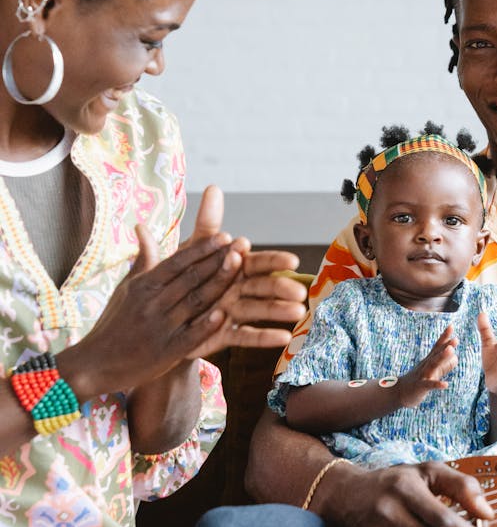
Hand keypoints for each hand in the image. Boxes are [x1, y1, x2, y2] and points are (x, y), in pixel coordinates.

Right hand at [66, 201, 242, 397]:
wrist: (94, 364)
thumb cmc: (113, 322)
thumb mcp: (126, 288)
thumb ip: (142, 260)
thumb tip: (141, 227)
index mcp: (143, 286)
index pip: (177, 262)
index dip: (202, 249)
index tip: (224, 236)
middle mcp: (152, 303)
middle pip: (191, 278)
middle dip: (218, 260)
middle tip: (242, 246)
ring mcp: (159, 328)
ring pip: (195, 302)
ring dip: (219, 284)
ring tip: (240, 268)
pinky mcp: (165, 352)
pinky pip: (190, 335)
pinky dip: (206, 325)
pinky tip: (224, 314)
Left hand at [186, 187, 307, 355]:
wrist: (166, 313)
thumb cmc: (185, 275)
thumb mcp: (194, 249)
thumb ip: (207, 223)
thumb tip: (213, 188)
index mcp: (234, 266)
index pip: (258, 261)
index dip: (273, 261)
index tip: (291, 260)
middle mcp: (239, 288)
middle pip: (263, 286)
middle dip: (281, 287)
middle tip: (300, 291)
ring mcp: (234, 311)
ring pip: (260, 310)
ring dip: (279, 311)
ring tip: (298, 313)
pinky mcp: (226, 333)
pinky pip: (246, 336)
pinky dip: (264, 337)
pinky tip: (284, 338)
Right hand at [396, 325, 457, 407]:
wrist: (399, 392)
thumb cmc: (418, 381)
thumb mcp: (432, 372)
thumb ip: (444, 365)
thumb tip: (456, 357)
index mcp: (428, 361)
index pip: (437, 347)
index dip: (444, 337)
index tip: (451, 326)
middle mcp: (425, 365)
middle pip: (436, 353)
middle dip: (446, 346)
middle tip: (456, 339)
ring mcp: (422, 375)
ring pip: (432, 365)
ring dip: (441, 357)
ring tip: (451, 351)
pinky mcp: (420, 386)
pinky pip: (429, 385)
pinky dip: (437, 384)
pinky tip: (445, 384)